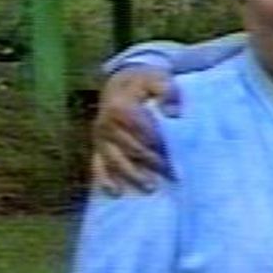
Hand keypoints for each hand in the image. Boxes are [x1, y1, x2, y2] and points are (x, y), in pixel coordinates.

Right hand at [90, 67, 177, 195]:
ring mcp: (100, 138)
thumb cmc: (144, 82)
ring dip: (132, 175)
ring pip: (115, 161)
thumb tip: (173, 113)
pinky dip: (105, 180)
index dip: (158, 143)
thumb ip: (167, 91)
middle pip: (130, 148)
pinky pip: (97, 165)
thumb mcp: (158, 78)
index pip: (141, 131)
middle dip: (151, 162)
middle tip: (171, 175)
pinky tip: (115, 193)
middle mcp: (106, 124)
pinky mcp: (98, 147)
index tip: (174, 155)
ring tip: (151, 188)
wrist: (121, 82)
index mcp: (120, 107)